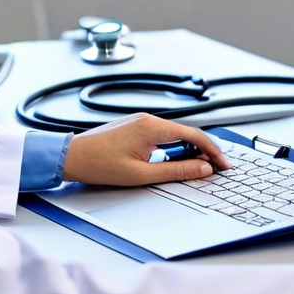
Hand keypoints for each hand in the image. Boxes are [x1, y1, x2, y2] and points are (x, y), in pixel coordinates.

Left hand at [62, 113, 231, 185]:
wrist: (71, 156)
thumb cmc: (99, 165)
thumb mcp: (142, 174)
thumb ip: (176, 170)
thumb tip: (202, 169)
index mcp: (152, 127)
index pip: (194, 136)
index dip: (212, 151)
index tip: (223, 165)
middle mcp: (148, 119)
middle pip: (187, 133)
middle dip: (204, 151)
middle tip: (215, 169)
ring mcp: (140, 121)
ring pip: (175, 133)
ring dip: (189, 149)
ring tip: (197, 167)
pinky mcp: (134, 126)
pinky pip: (162, 134)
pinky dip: (174, 146)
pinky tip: (175, 159)